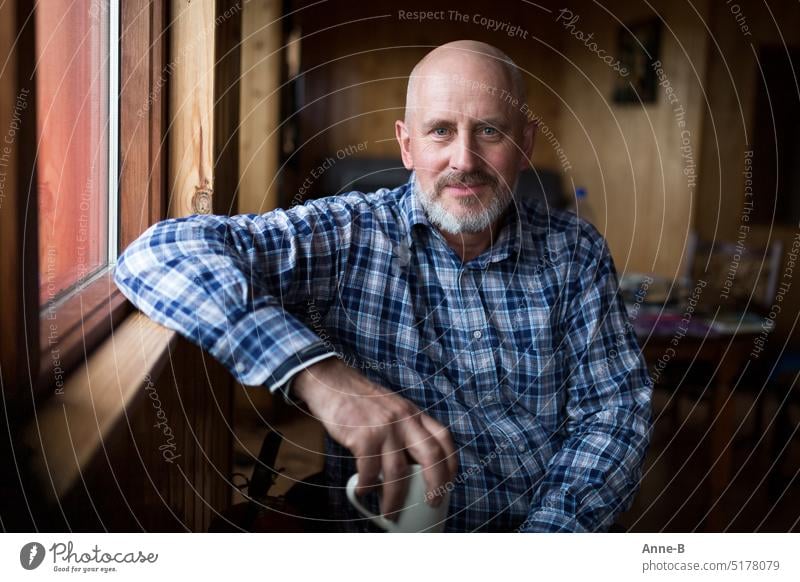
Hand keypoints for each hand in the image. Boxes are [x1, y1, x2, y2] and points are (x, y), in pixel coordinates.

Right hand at [292, 357, 457, 517]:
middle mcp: (404, 419)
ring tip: (390, 512)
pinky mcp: (363, 435)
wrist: (333, 383)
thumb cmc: (362, 402)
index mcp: (414, 414)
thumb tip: (412, 467)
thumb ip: (406, 430)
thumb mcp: (394, 409)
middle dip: (435, 485)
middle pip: (430, 455)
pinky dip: (368, 486)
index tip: (449, 483)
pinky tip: (363, 491)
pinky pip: (370, 470)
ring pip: (398, 471)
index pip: (444, 438)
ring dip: (394, 498)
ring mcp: (385, 427)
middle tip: (432, 504)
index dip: (451, 464)